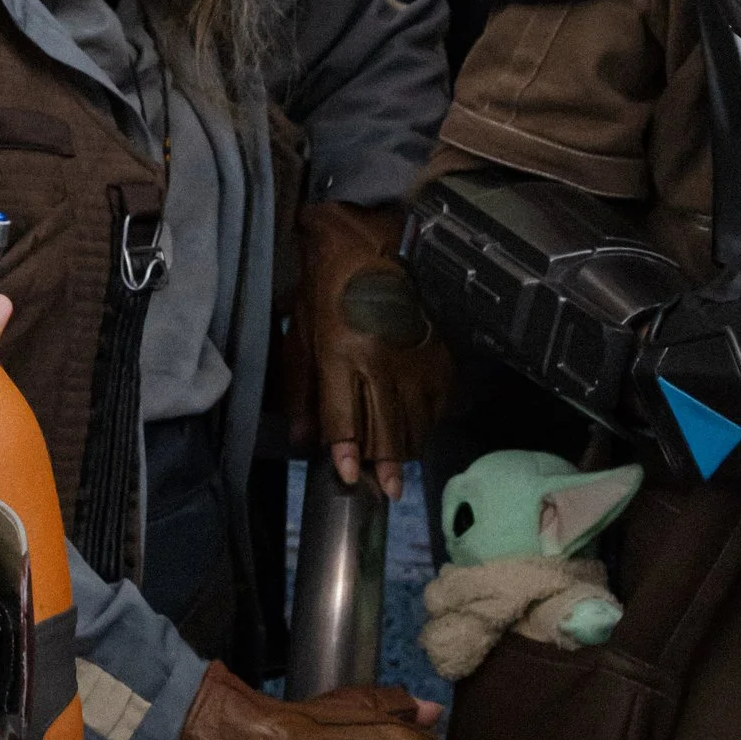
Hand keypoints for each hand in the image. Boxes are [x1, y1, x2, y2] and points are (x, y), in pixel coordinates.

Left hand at [291, 201, 449, 500]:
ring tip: (397, 468)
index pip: (345, 416)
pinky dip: (425, 423)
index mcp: (342, 354)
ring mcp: (415, 362)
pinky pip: (436, 406)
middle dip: (386, 465)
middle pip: (387, 429)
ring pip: (415, 422)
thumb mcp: (301, 335)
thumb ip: (300, 391)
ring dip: (405, 448)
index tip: (353, 478)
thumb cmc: (327, 291)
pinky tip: (415, 431)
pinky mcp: (439, 358)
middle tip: (388, 491)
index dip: (348, 451)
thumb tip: (303, 441)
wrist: (374, 248)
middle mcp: (382, 362)